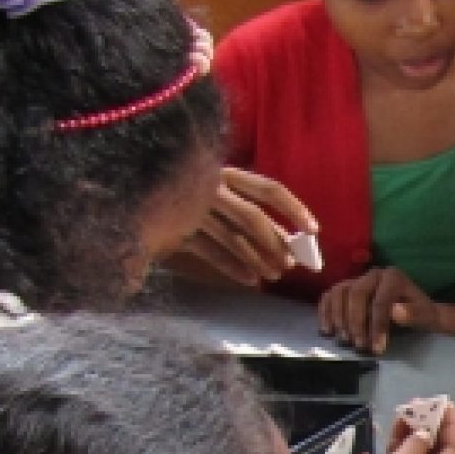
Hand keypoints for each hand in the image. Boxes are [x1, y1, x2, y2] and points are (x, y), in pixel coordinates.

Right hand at [182, 167, 316, 285]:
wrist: (141, 191)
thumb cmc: (185, 191)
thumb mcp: (217, 191)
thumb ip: (247, 209)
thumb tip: (288, 236)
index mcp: (226, 173)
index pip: (269, 189)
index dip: (294, 209)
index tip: (314, 231)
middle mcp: (210, 188)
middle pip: (253, 218)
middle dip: (276, 242)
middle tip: (291, 263)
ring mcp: (191, 210)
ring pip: (233, 238)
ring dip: (258, 258)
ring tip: (275, 275)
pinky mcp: (176, 231)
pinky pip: (210, 252)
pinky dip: (232, 267)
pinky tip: (250, 280)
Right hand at [318, 266, 440, 354]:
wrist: (416, 309)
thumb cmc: (420, 314)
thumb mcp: (426, 316)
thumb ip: (413, 314)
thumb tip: (396, 311)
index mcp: (393, 277)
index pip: (380, 301)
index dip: (376, 326)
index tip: (376, 348)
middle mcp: (373, 274)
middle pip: (356, 294)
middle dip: (356, 323)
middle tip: (359, 346)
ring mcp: (357, 279)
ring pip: (339, 293)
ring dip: (338, 318)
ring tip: (344, 340)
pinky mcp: (346, 288)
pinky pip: (329, 296)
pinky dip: (325, 312)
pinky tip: (327, 330)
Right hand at [337, 402, 454, 453]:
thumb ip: (417, 445)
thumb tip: (426, 431)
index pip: (452, 453)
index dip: (450, 427)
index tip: (449, 404)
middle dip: (431, 427)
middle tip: (426, 403)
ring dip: (415, 433)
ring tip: (411, 408)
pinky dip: (403, 446)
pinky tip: (400, 424)